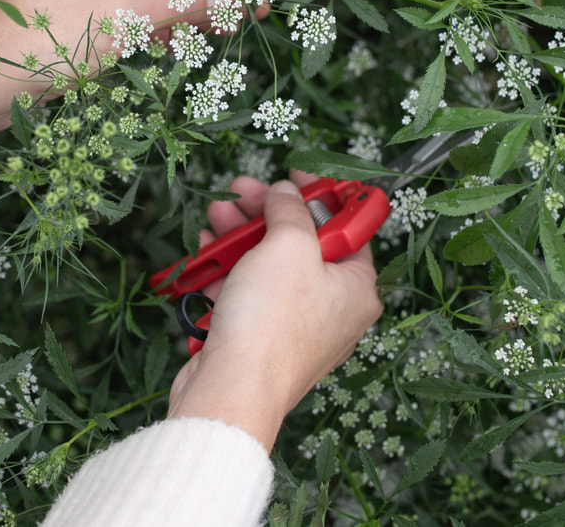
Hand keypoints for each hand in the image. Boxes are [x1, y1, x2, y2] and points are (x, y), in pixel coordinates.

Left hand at [0, 0, 258, 148]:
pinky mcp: (78, 8)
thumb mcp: (125, 20)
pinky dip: (159, 25)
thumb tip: (235, 1)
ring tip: (231, 30)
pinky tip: (191, 42)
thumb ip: (184, 6)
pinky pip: (130, 10)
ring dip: (188, 10)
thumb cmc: (46, 40)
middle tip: (252, 10)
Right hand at [166, 173, 383, 449]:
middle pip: (303, 245)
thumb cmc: (272, 321)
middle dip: (268, 213)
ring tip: (217, 212)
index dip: (325, 196)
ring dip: (241, 235)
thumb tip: (287, 194)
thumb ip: (290, 211)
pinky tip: (207, 247)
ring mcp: (294, 327)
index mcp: (357, 289)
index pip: (351, 229)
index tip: (298, 175)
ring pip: (269, 266)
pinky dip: (228, 268)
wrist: (231, 388)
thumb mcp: (289, 245)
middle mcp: (332, 310)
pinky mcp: (259, 339)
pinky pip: (247, 293)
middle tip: (243, 190)